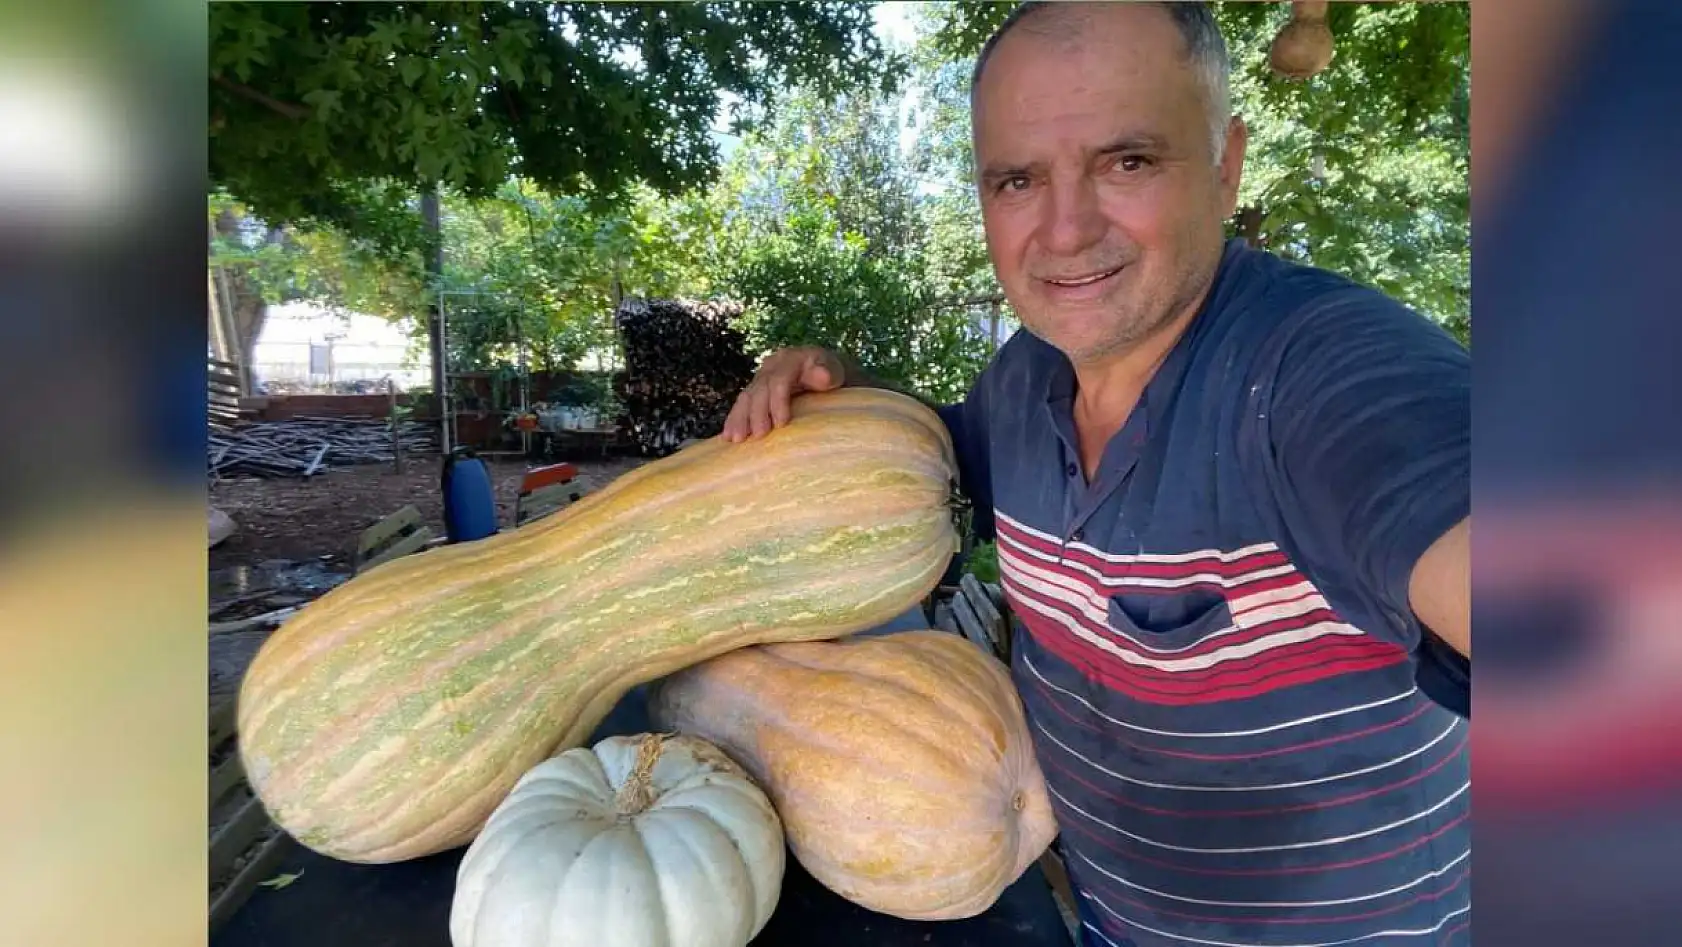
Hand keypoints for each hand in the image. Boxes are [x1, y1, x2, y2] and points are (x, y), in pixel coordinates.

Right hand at [722, 346, 845, 440]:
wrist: (834, 380)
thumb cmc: (840, 380)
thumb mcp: (841, 373)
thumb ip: (830, 372)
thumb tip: (822, 375)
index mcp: (793, 358)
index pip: (779, 380)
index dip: (777, 402)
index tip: (781, 425)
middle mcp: (774, 366)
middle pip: (759, 389)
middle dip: (756, 413)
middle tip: (758, 436)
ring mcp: (763, 379)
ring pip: (746, 397)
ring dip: (740, 418)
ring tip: (736, 439)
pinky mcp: (758, 393)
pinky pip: (743, 405)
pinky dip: (735, 420)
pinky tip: (728, 436)